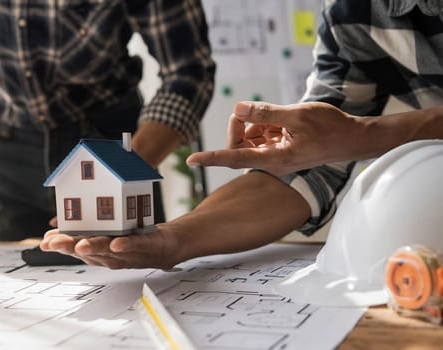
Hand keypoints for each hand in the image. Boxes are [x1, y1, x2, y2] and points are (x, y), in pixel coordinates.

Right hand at [39, 223, 183, 268]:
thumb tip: (55, 226)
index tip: (45, 242)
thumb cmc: (133, 241)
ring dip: (94, 248)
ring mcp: (128, 251)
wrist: (166, 248)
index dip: (60, 246)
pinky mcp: (146, 244)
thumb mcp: (105, 235)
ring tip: (80, 245)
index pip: (76, 248)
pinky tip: (116, 244)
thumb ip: (82, 232)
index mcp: (100, 251)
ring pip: (108, 250)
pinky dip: (125, 245)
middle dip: (70, 248)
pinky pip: (135, 245)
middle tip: (54, 244)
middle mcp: (111, 254)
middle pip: (89, 252)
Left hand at [186, 101, 361, 174]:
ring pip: (249, 141)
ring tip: (273, 115)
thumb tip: (238, 108)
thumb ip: (266, 113)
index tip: (192, 160)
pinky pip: (261, 138)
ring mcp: (274, 156)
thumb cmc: (330, 128)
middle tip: (247, 111)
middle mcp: (271, 161)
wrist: (352, 138)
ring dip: (254, 125)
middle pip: (238, 147)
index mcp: (274, 159)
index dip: (211, 158)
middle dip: (238, 128)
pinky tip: (278, 120)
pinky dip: (264, 126)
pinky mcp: (279, 150)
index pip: (234, 158)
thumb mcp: (297, 115)